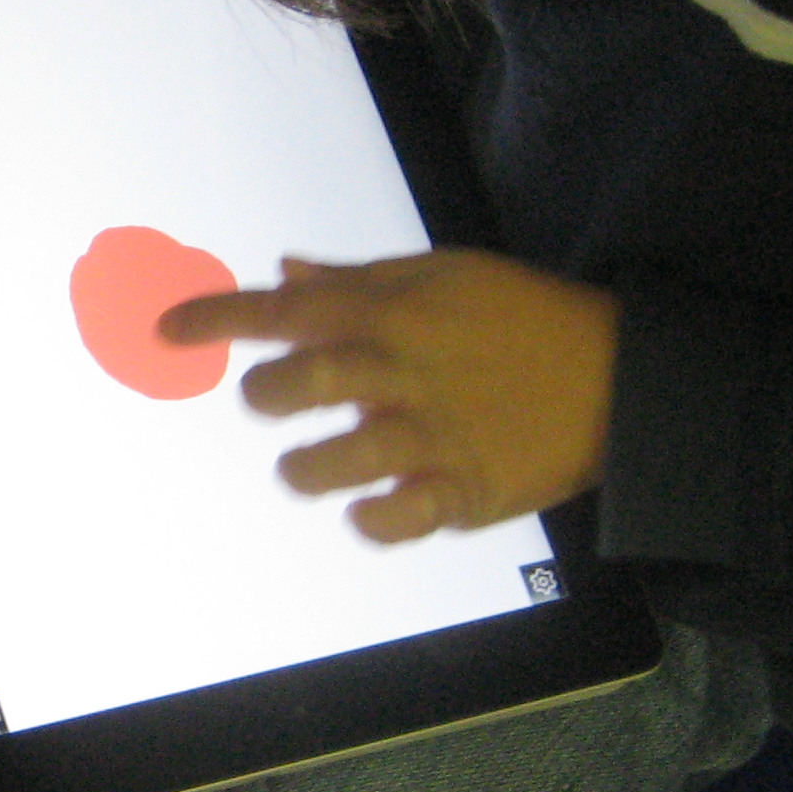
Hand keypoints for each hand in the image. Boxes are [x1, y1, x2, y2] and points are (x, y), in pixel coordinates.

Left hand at [159, 250, 619, 543]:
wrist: (623, 378)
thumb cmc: (524, 319)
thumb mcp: (445, 275)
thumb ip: (355, 279)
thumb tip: (282, 271)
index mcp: (397, 311)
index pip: (288, 310)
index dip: (220, 319)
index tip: (169, 329)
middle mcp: (408, 372)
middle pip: (304, 383)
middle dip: (265, 395)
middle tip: (265, 400)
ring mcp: (435, 435)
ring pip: (339, 457)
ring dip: (304, 467)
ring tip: (303, 465)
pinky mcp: (465, 491)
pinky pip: (396, 517)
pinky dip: (369, 519)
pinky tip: (365, 509)